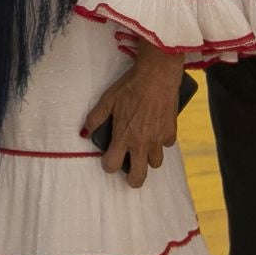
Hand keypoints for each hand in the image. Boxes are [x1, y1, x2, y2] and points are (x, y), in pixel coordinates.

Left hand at [80, 42, 183, 188]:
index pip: (112, 165)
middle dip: (133, 179)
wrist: (157, 75)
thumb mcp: (108, 100)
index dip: (107, 165)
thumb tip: (84, 132)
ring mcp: (158, 139)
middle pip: (138, 178)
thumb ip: (95, 118)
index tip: (108, 158)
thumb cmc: (130, 86)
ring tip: (144, 147)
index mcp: (123, 137)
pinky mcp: (171, 131)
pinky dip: (162, 141)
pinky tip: (156, 130)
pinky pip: (167, 144)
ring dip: (149, 158)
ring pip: (155, 163)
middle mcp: (141, 143)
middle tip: (130, 171)